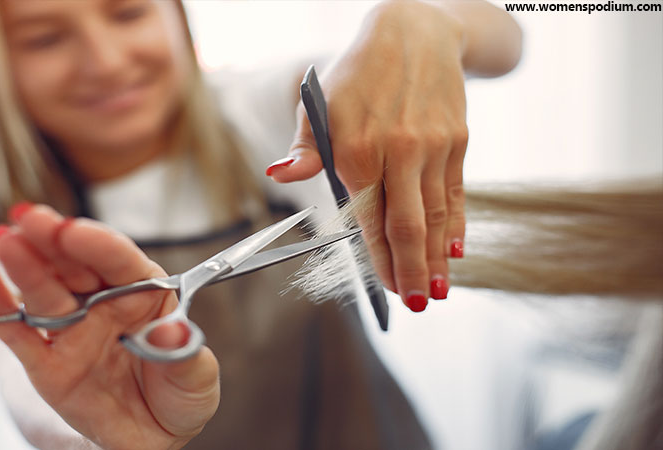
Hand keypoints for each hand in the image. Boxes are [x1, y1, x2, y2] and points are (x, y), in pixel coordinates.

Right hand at [0, 205, 218, 449]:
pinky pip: (18, 332)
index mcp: (144, 292)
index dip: (96, 243)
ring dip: (23, 266)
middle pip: (74, 264)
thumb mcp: (197, 378)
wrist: (153, 438)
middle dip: (52, 239)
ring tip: (4, 241)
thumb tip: (174, 332)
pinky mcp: (46, 363)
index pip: (119, 260)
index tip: (73, 231)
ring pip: (44, 292)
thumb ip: (185, 353)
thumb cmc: (179, 395)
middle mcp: (104, 303)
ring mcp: (72, 330)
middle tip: (29, 218)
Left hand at [269, 1, 468, 311]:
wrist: (416, 32)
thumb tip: (279, 174)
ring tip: (437, 290)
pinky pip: (456, 192)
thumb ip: (305, 147)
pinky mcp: (456, 141)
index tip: (385, 289)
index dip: (378, 259)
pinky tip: (455, 250)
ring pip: (435, 214)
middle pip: (407, 225)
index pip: (368, 219)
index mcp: (356, 148)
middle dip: (411, 271)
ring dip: (436, 257)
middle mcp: (398, 151)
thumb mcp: (320, 102)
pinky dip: (456, 224)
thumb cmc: (358, 74)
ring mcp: (433, 147)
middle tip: (415, 303)